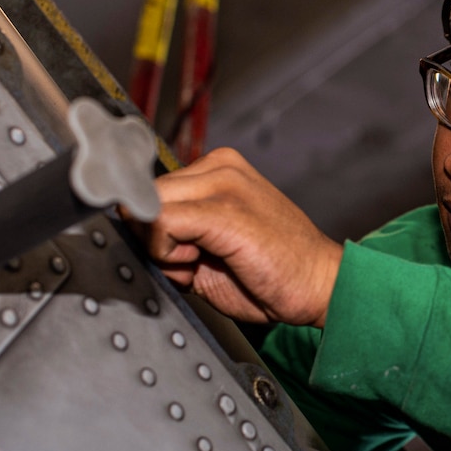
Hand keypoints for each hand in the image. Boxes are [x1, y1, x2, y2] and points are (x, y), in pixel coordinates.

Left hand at [133, 148, 341, 327]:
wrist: (321, 285)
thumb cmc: (273, 273)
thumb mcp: (212, 244)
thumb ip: (175, 230)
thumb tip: (129, 231)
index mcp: (219, 167)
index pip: (151, 187)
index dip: (151, 228)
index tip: (174, 253)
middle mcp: (219, 165)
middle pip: (144, 196)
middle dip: (153, 238)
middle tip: (191, 264)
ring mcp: (222, 183)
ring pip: (148, 207)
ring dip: (161, 246)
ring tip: (202, 262)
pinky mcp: (222, 209)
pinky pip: (160, 222)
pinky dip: (166, 253)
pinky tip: (200, 264)